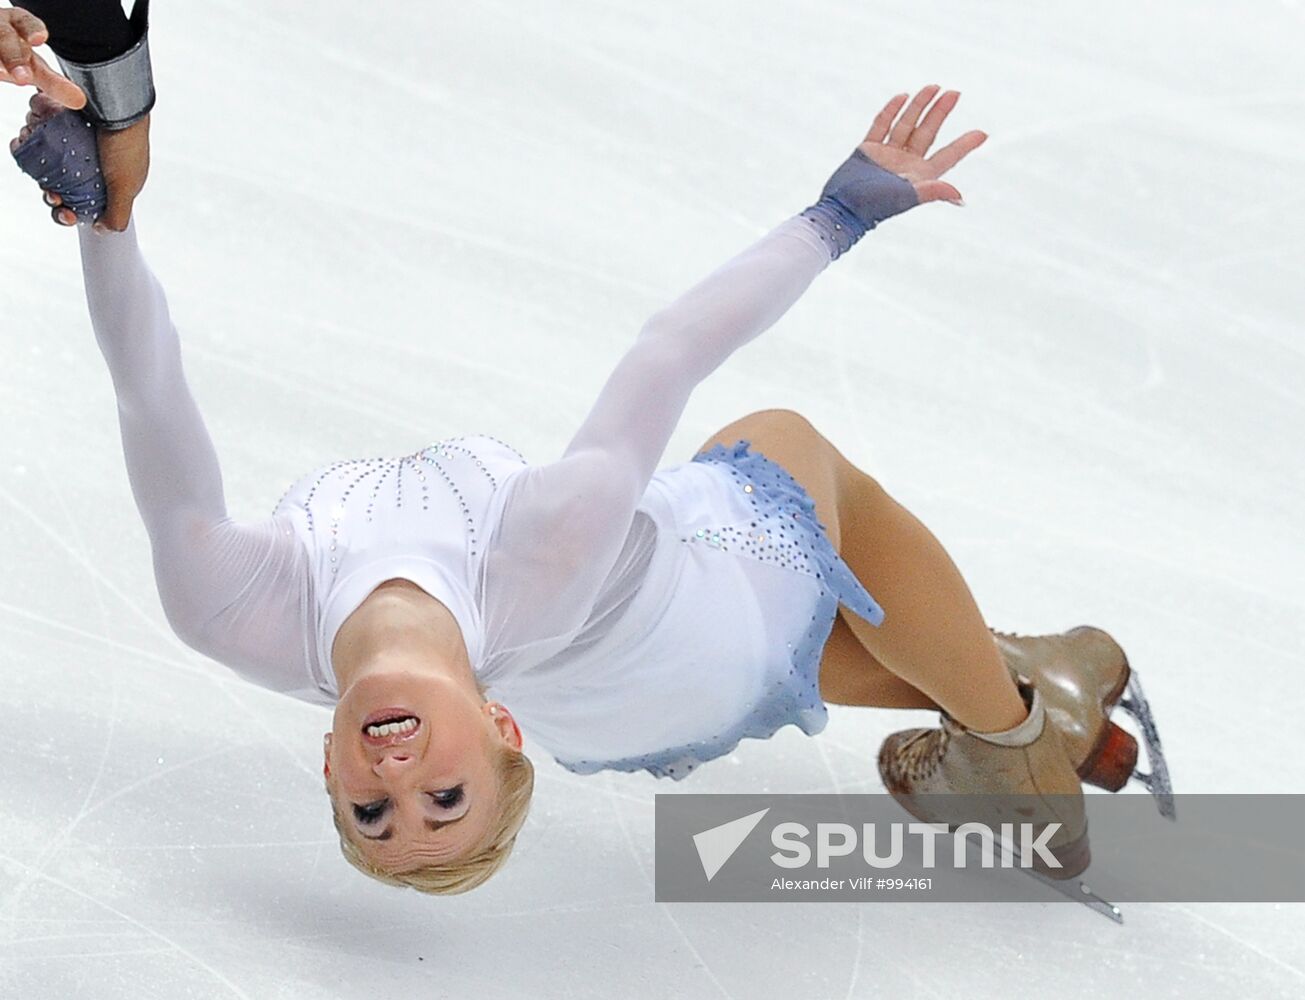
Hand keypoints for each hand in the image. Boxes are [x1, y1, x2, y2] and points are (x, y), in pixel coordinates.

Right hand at [0, 7, 85, 108]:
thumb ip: (54, 83)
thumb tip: (79, 101)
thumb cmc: (8, 51)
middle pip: (3, 35)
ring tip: (2, 73)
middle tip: (23, 77)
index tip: (40, 39)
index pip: (24, 21)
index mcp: (15, 24)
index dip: (32, 29)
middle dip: (13, 55)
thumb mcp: (31, 66)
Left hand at [11, 92, 148, 228]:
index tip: (63, 210)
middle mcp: (96, 166)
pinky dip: (35, 140)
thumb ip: (117, 214)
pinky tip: (30, 140)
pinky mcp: (66, 125)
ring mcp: (81, 147)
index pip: (87, 207)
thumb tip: (102, 230)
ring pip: (52, 165)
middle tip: (49, 192)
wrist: (118, 101)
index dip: (71, 213)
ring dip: (40, 168)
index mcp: (113, 183)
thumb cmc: (125, 144)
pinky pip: (46, 138)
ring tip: (42, 170)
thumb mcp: (125, 186)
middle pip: (66, 189)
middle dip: (53, 194)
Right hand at [858, 85, 986, 205]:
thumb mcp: (907, 197)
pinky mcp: (867, 148)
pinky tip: (902, 96)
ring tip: (933, 87)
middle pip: (928, 133)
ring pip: (906, 125)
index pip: (947, 156)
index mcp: (919, 176)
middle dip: (941, 112)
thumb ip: (933, 192)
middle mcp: (905, 163)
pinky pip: (881, 125)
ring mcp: (886, 154)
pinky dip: (891, 111)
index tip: (983, 134)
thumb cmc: (876, 207)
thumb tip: (960, 197)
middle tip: (955, 93)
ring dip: (919, 106)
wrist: (842, 208)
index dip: (965, 145)